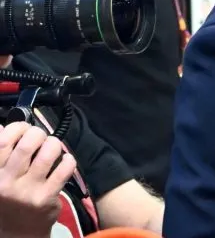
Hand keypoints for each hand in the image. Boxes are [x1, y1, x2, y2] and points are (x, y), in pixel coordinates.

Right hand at [0, 122, 77, 237]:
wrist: (18, 234)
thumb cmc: (8, 201)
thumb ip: (0, 155)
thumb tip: (2, 127)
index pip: (3, 140)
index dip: (17, 127)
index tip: (23, 128)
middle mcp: (6, 183)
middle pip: (28, 144)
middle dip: (38, 133)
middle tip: (40, 137)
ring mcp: (27, 191)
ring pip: (48, 152)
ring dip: (54, 144)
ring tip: (52, 147)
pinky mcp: (46, 197)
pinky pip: (64, 169)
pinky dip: (68, 160)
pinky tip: (65, 161)